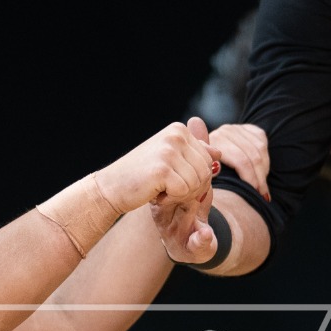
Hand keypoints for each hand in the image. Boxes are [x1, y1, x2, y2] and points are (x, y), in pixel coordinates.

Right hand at [95, 117, 217, 216]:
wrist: (112, 187)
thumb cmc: (141, 175)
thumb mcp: (170, 160)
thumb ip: (195, 154)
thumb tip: (218, 152)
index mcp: (179, 130)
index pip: (208, 160)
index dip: (194, 178)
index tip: (170, 178)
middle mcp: (176, 135)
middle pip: (206, 172)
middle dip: (191, 188)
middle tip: (167, 188)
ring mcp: (169, 150)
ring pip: (197, 183)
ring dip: (180, 195)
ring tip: (160, 189)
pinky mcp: (163, 169)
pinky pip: (184, 192)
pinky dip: (171, 200)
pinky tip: (156, 194)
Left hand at [206, 122, 269, 198]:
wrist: (208, 155)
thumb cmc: (207, 172)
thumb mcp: (206, 173)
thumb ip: (210, 171)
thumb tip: (216, 171)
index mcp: (214, 141)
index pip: (241, 160)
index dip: (250, 178)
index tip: (254, 192)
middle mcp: (226, 131)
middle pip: (252, 156)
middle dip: (259, 178)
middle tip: (262, 194)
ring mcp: (238, 129)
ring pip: (260, 150)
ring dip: (263, 171)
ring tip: (263, 187)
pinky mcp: (250, 129)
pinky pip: (263, 144)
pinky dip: (265, 161)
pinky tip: (262, 173)